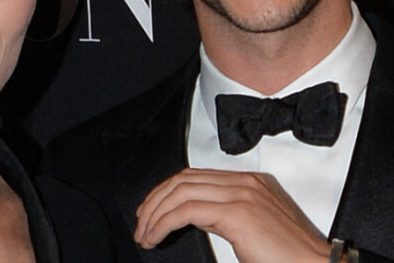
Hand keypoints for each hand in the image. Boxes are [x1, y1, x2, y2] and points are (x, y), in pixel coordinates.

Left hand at [134, 168, 332, 262]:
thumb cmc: (288, 258)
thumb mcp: (252, 227)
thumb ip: (224, 213)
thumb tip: (194, 213)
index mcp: (247, 181)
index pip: (195, 176)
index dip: (167, 191)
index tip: (152, 210)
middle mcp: (242, 181)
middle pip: (183, 179)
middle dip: (156, 199)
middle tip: (141, 222)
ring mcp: (240, 193)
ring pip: (181, 191)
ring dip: (155, 212)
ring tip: (144, 234)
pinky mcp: (237, 212)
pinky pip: (186, 210)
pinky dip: (163, 222)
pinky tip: (155, 237)